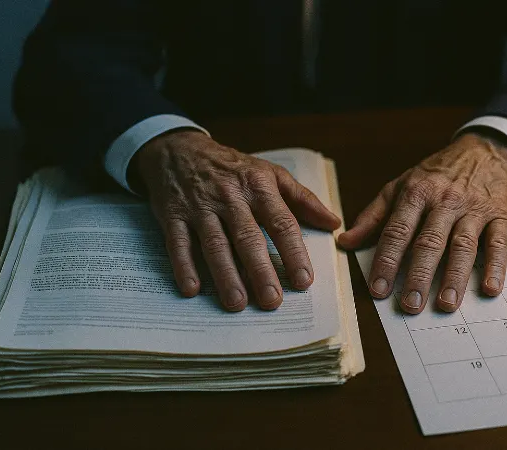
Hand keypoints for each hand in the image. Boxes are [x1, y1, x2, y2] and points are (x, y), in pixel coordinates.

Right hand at [133, 130, 340, 311]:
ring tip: (237, 303)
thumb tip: (334, 223)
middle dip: (260, 270)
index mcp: (259, 187)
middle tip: (272, 301)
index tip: (303, 280)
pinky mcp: (173, 215)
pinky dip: (184, 266)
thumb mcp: (271, 173)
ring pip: (215, 243)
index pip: (281, 222)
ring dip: (225, 275)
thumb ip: (303, 199)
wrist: (180, 149)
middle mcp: (230, 197)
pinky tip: (193, 289)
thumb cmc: (233, 168)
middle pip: (248, 237)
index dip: (293, 252)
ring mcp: (200, 207)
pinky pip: (178, 243)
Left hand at [338, 132, 506, 313]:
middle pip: (429, 241)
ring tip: (445, 303)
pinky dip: (496, 266)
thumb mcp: (402, 185)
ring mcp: (474, 209)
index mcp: (416, 193)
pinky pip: (498, 243)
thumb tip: (346, 241)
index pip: (397, 231)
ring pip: (462, 245)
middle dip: (418, 275)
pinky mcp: (500, 216)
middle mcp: (444, 201)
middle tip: (410, 304)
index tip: (378, 289)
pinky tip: (490, 288)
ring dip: (454, 276)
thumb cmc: (440, 173)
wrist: (486, 151)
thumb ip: (374, 215)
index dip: (386, 261)